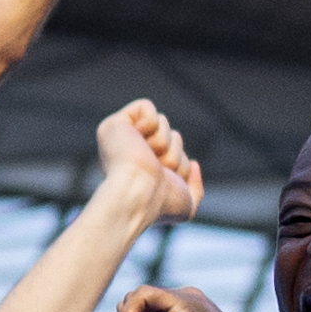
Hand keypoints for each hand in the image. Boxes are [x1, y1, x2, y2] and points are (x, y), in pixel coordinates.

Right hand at [93, 98, 202, 225]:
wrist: (139, 193)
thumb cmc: (160, 204)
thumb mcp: (187, 204)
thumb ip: (195, 188)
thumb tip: (194, 164)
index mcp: (144, 169)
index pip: (175, 153)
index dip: (181, 166)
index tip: (166, 182)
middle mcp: (130, 153)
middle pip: (172, 135)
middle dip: (174, 153)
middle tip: (158, 169)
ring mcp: (121, 139)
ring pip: (162, 121)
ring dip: (164, 142)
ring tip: (148, 158)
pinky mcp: (114, 125)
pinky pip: (146, 107)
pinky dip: (150, 123)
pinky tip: (138, 140)